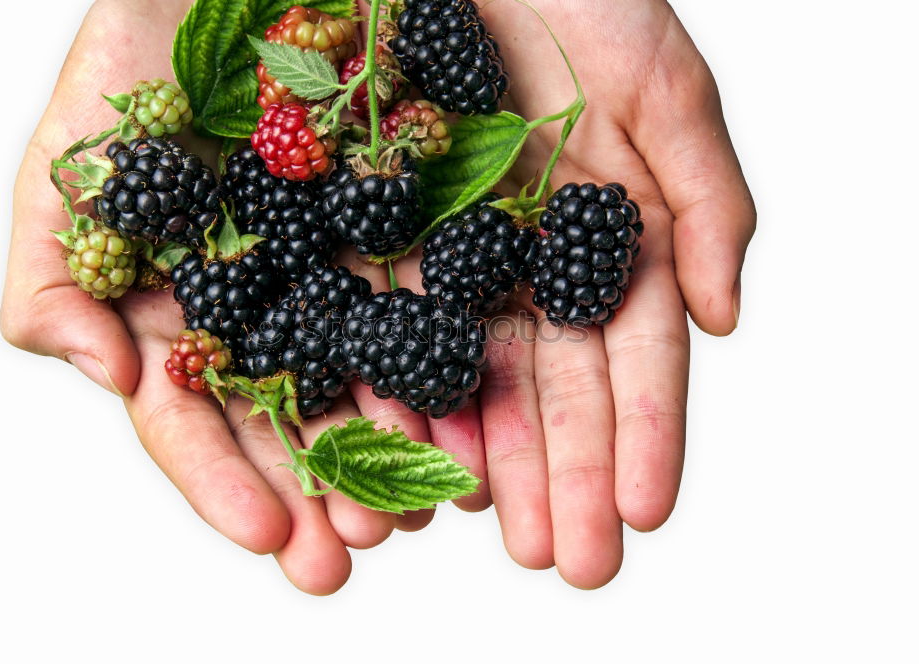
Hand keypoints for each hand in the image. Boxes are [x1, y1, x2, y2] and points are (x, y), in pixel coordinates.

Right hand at [0, 0, 435, 594]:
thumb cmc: (137, 60)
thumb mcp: (73, 170)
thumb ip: (60, 276)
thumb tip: (110, 378)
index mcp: (186, 307)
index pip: (197, 414)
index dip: (225, 481)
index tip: (267, 538)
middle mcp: (267, 303)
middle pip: (292, 415)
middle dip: (319, 488)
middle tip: (352, 553)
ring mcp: (339, 268)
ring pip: (369, 375)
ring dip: (392, 449)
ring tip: (417, 511)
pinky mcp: (406, 227)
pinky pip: (433, 305)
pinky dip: (449, 368)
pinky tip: (470, 424)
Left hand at [392, 0, 755, 587]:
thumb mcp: (661, 82)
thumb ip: (699, 199)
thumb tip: (728, 323)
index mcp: (593, 238)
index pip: (625, 357)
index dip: (637, 435)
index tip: (641, 513)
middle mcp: (515, 261)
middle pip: (540, 384)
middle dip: (556, 475)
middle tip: (566, 563)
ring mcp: (434, 250)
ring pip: (450, 370)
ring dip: (463, 457)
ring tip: (469, 533)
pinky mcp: (355, 227)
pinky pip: (364, 316)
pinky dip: (375, 384)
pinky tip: (386, 450)